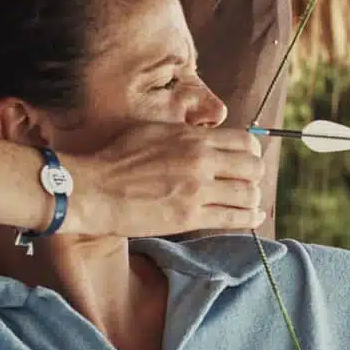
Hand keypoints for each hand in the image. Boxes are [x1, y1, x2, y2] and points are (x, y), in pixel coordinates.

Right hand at [61, 123, 266, 237]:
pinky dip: (249, 218)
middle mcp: (200, 161)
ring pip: (248, 194)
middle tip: (249, 183)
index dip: (252, 152)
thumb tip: (204, 140)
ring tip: (251, 203)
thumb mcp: (153, 132)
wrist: (94, 188)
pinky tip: (253, 217)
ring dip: (254, 199)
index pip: (244, 141)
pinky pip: (233, 218)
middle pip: (253, 167)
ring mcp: (197, 190)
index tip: (248, 160)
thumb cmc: (116, 159)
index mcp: (192, 138)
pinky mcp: (189, 217)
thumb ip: (183, 136)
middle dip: (255, 176)